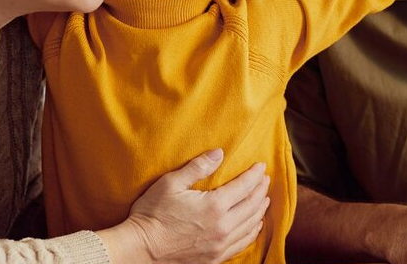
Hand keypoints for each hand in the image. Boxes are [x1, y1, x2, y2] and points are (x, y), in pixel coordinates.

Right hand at [101, 148, 270, 263]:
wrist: (141, 249)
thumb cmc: (152, 215)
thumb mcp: (171, 184)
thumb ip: (198, 167)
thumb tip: (219, 153)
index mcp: (214, 206)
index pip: (244, 186)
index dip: (255, 174)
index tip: (261, 166)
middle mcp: (223, 227)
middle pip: (252, 205)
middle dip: (261, 190)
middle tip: (265, 179)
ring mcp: (220, 245)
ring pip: (251, 225)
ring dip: (260, 210)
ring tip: (264, 199)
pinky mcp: (215, 258)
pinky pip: (242, 243)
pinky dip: (253, 232)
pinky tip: (254, 225)